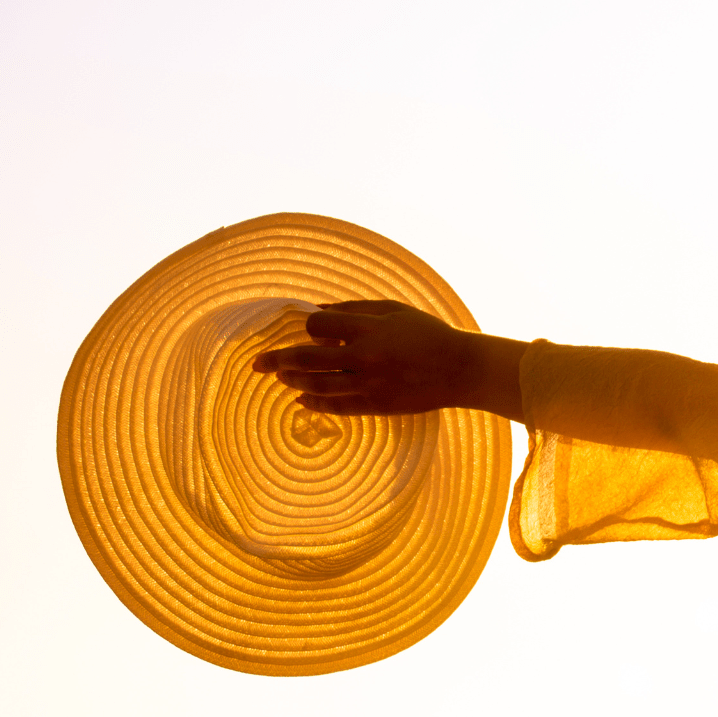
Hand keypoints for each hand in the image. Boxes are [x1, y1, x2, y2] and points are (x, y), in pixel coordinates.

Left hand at [251, 300, 527, 420]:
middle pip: (305, 360)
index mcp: (369, 329)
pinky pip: (336, 407)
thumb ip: (356, 309)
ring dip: (293, 382)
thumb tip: (317, 312)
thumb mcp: (395, 310)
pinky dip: (314, 404)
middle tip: (256, 363)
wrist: (461, 370)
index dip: (307, 328)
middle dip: (276, 360)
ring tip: (280, 379)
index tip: (309, 330)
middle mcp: (364, 357)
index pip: (317, 327)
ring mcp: (369, 384)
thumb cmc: (428, 334)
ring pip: (316, 386)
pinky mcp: (376, 405)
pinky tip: (301, 401)